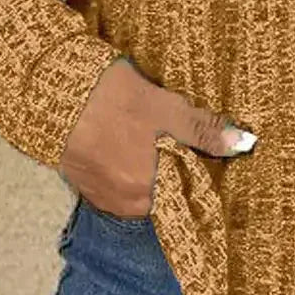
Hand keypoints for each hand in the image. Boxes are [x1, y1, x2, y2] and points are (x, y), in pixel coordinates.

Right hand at [57, 56, 257, 219]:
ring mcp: (102, 196)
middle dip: (177, 171)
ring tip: (153, 134)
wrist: (50, 89)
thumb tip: (244, 144)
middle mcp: (124, 205)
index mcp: (148, 193)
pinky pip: (120, 182)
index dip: (201, 178)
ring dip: (152, 168)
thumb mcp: (167, 109)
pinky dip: (130, 165)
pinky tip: (130, 139)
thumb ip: (205, 131)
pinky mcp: (86, 184)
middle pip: (166, 194)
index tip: (208, 159)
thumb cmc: (112, 99)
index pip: (188, 201)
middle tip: (179, 138)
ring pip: (143, 187)